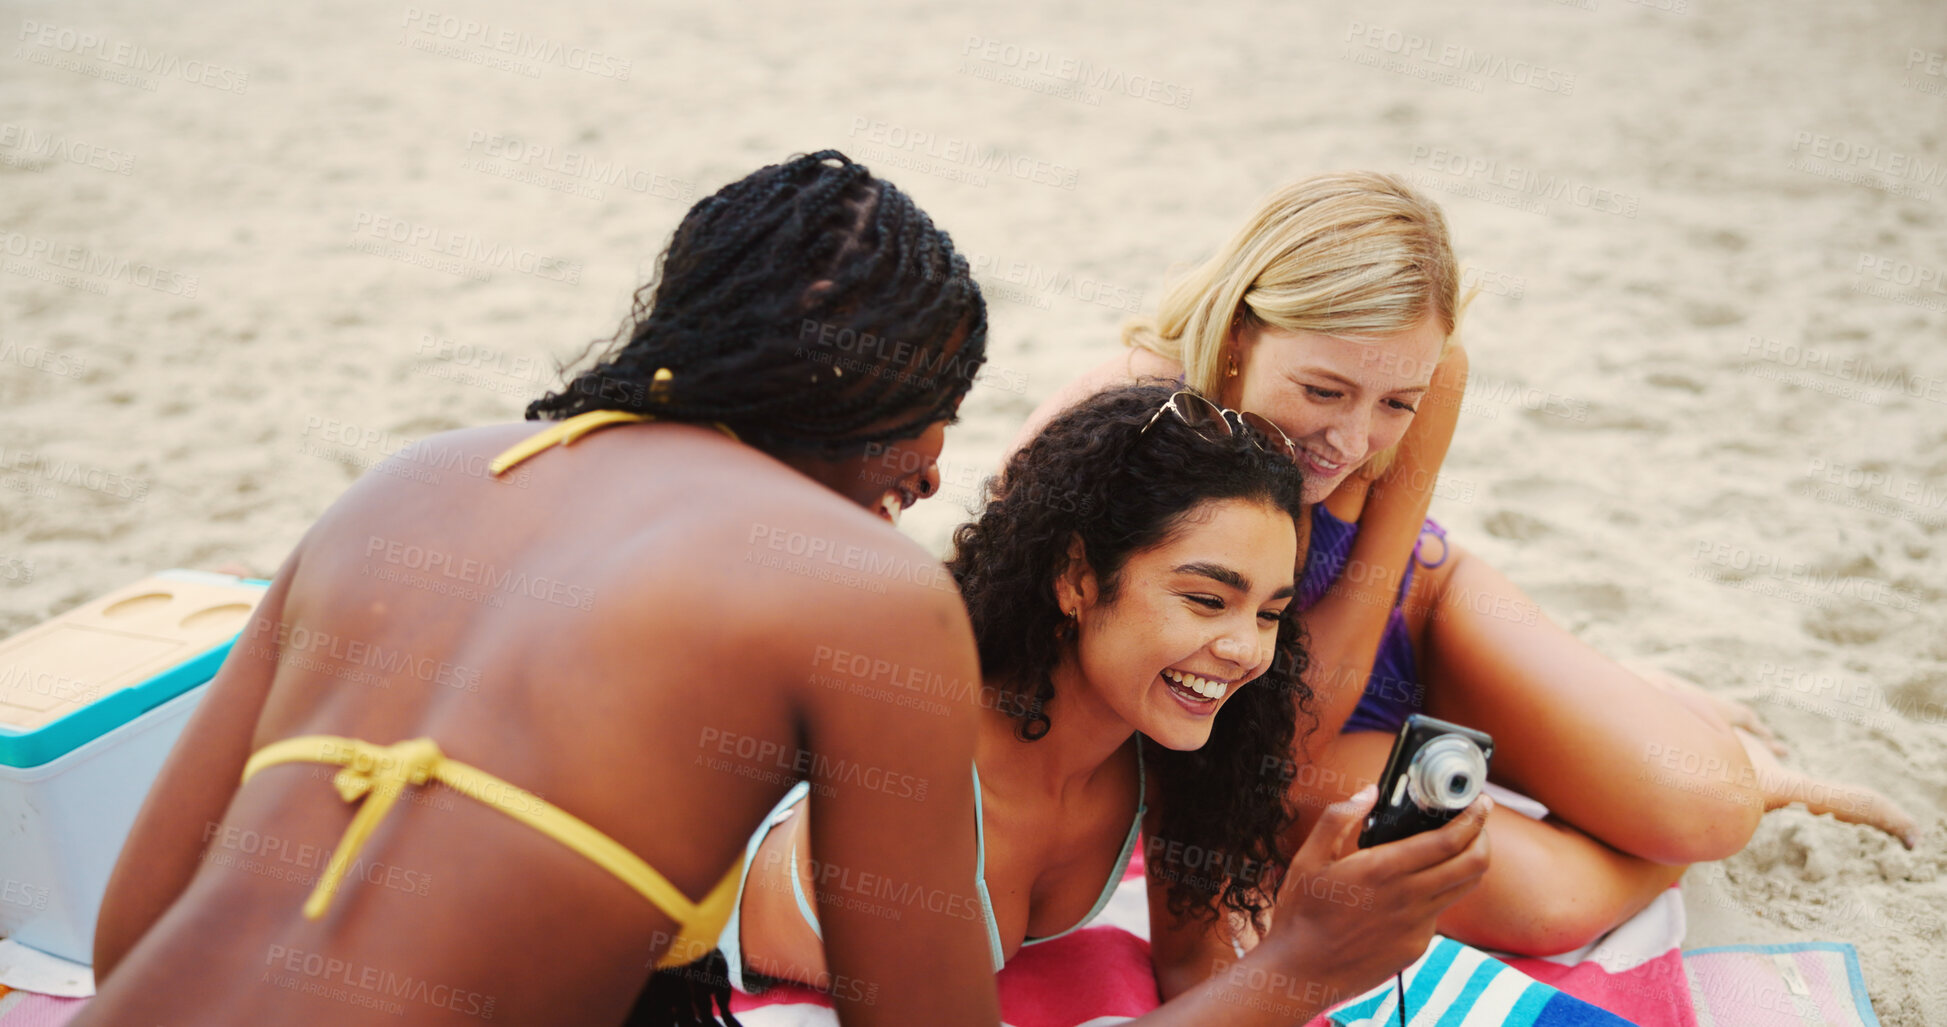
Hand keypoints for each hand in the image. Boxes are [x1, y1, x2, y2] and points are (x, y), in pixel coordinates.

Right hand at [1260, 785, 1490, 997]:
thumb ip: (1338, 819)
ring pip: (1463, 888)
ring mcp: (1416, 926)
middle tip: (1477, 823)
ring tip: (1457, 850)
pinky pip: (1439, 913)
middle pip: (1473, 864)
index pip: (1449, 841)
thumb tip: (1369, 793)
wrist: (1302, 971)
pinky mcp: (1416, 946)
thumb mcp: (1308, 858)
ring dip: (1468, 864)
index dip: (1473, 819)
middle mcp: (1408, 898)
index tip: (1480, 803)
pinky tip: (1416, 888)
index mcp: (1383, 869)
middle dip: (1483, 838)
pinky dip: (1438, 893)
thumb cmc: (1301, 914)